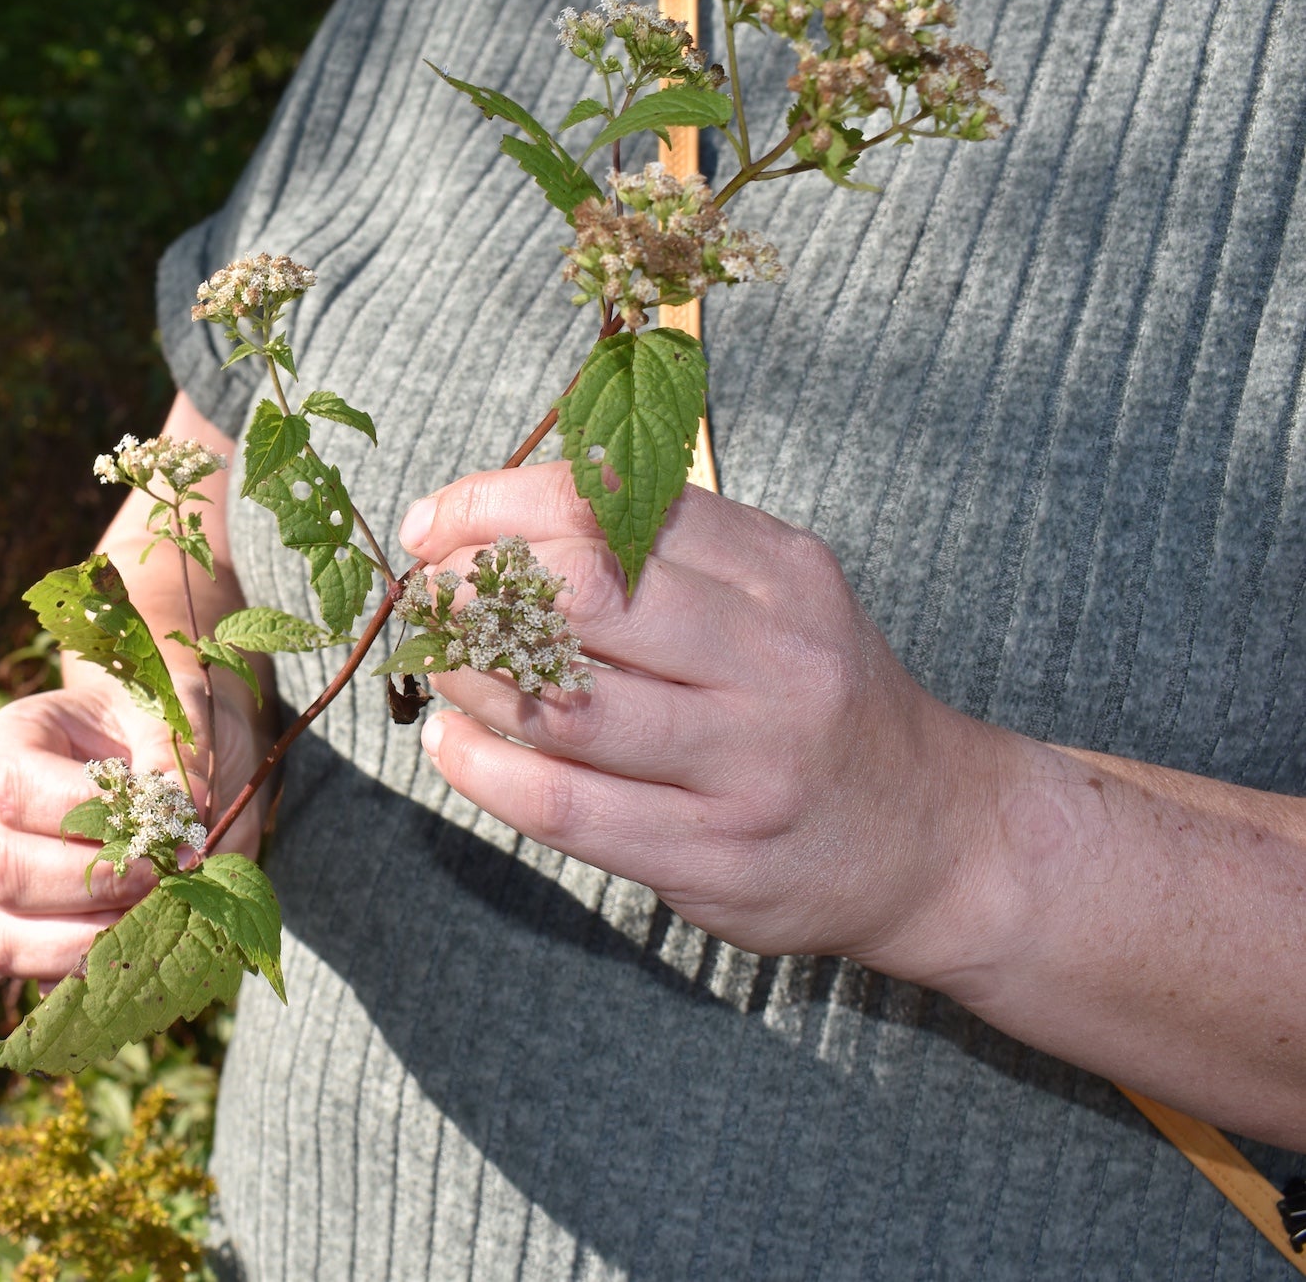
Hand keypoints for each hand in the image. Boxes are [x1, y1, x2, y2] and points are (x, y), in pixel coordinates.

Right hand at [0, 667, 266, 981]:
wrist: (177, 754)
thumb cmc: (161, 722)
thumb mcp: (172, 711)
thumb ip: (173, 754)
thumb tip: (181, 816)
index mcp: (11, 746)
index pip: (16, 789)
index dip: (85, 816)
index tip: (158, 826)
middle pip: (2, 871)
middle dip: (91, 885)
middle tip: (164, 876)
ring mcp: (6, 887)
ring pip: (5, 938)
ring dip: (88, 941)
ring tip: (158, 915)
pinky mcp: (35, 938)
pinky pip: (40, 979)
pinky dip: (94, 976)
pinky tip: (148, 946)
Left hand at [399, 461, 1018, 981]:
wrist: (937, 839)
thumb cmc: (817, 700)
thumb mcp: (773, 595)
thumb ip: (659, 548)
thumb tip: (495, 518)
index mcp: (778, 574)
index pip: (608, 507)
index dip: (493, 506)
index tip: (434, 525)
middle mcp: (772, 663)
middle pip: (583, 596)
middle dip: (472, 587)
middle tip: (425, 596)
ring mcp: (744, 766)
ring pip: (563, 706)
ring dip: (466, 674)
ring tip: (432, 661)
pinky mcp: (711, 854)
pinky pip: (564, 807)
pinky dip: (481, 769)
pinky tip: (450, 742)